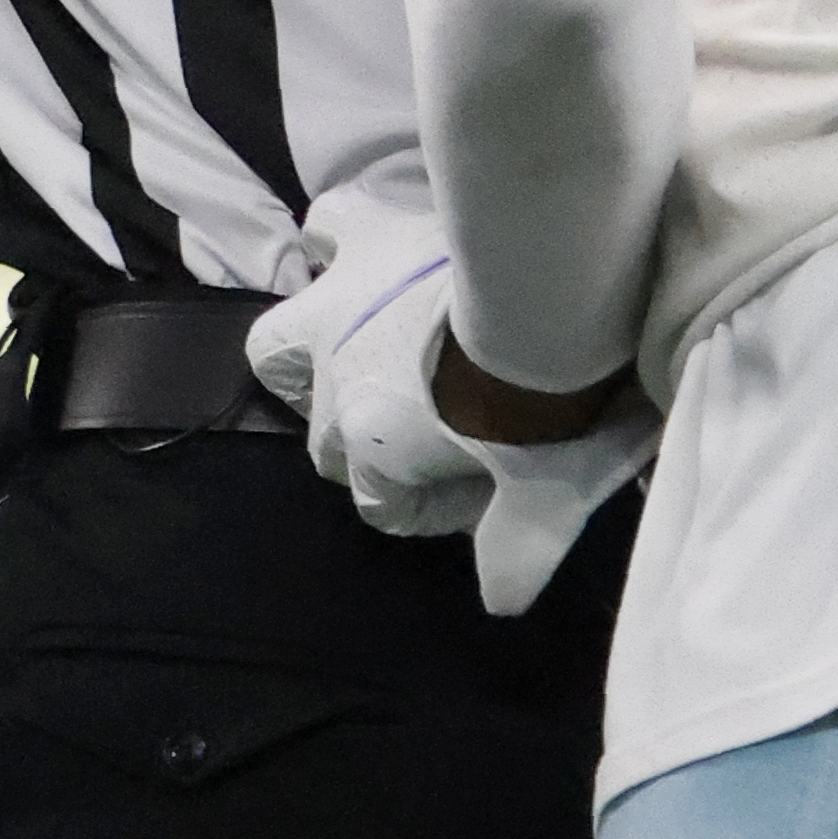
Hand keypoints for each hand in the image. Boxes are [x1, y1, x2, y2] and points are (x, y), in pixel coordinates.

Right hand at [255, 256, 656, 611]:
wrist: (556, 302)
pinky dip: (337, 246)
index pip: (379, 501)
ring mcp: (337, 305)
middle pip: (323, 434)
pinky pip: (326, 235)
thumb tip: (502, 603)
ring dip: (318, 361)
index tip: (485, 502)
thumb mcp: (549, 497)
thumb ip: (517, 549)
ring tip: (372, 359)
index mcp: (372, 443)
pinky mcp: (364, 239)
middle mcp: (333, 378)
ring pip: (281, 346)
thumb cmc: (549, 409)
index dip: (431, 508)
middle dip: (368, 444)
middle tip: (439, 435)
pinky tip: (359, 253)